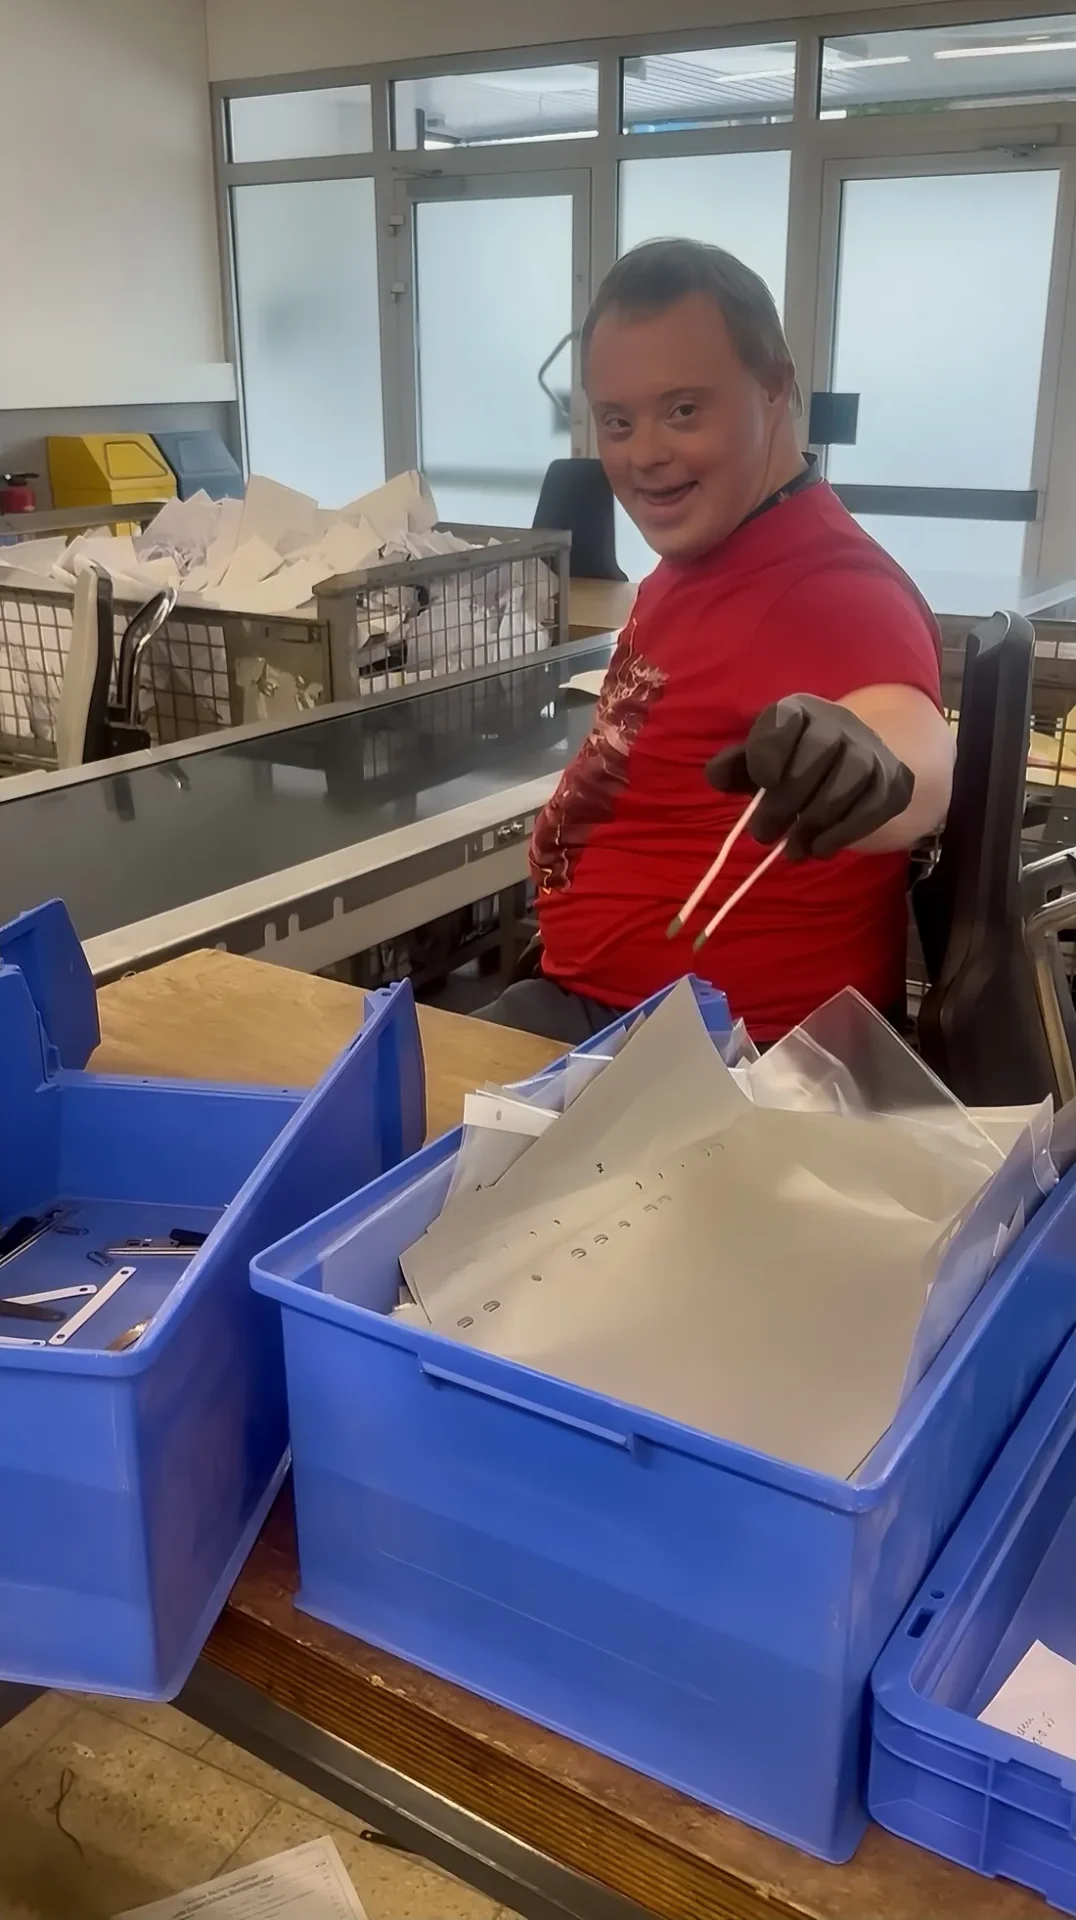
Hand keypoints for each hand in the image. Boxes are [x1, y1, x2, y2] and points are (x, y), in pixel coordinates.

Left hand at [705, 694, 914, 860]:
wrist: (850, 767)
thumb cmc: (791, 765)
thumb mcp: (757, 763)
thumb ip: (733, 768)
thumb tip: (715, 775)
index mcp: (798, 711)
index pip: (785, 717)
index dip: (771, 748)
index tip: (762, 781)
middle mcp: (838, 722)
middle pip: (819, 750)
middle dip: (786, 799)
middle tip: (764, 833)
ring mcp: (871, 750)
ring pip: (850, 777)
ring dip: (816, 820)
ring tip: (791, 848)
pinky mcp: (894, 780)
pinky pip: (874, 805)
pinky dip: (844, 832)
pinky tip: (820, 849)